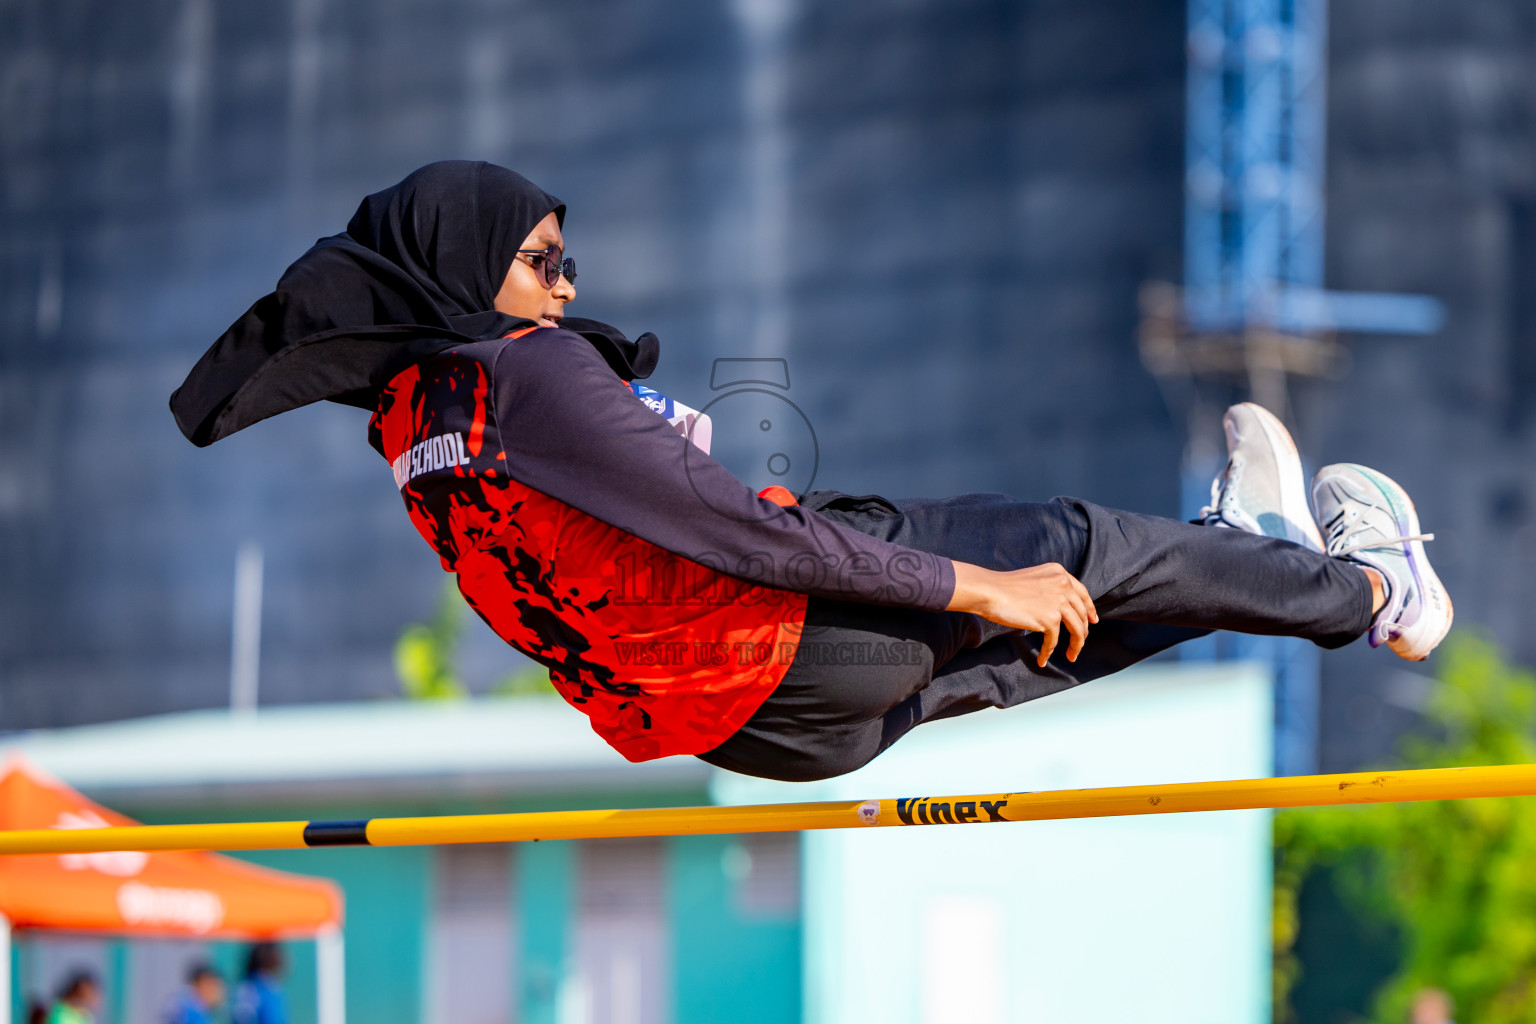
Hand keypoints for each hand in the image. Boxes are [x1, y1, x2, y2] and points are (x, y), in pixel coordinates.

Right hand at [946, 561, 1098, 666]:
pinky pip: (1054, 641)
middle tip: (1078, 644)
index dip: (1089, 609)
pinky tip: (1042, 660)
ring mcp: (1059, 602)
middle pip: (1082, 613)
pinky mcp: (1050, 619)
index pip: (1082, 593)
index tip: (1092, 621)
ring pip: (1077, 630)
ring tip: (1071, 656)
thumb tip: (1059, 608)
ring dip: (1075, 646)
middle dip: (1083, 631)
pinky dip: (1049, 652)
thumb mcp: (1034, 579)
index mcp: (1060, 573)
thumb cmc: (1003, 587)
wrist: (990, 591)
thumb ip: (1050, 588)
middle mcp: (1063, 585)